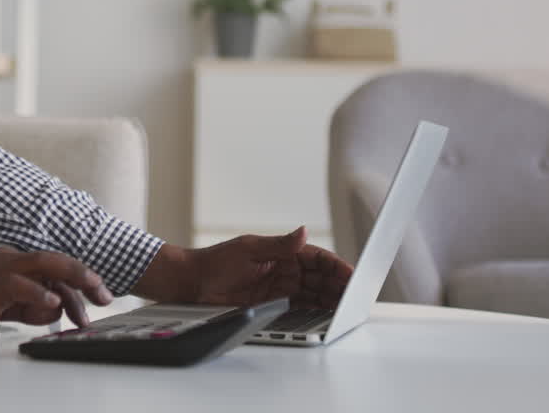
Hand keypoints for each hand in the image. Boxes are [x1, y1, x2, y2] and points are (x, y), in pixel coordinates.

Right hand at [0, 247, 113, 343]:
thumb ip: (22, 306)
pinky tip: (53, 306)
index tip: (95, 300)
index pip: (53, 268)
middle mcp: (7, 260)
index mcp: (9, 263)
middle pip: (57, 261)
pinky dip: (39, 295)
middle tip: (106, 298)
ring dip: (73, 285)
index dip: (78, 282)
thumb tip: (50, 311)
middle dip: (87, 278)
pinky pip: (20, 286)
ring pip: (46, 266)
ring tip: (90, 304)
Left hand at [133, 226, 352, 308]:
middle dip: (339, 286)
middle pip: (320, 278)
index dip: (337, 267)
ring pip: (314, 294)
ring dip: (331, 300)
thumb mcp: (248, 249)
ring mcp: (280, 288)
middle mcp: (284, 269)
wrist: (192, 284)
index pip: (318, 258)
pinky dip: (316, 312)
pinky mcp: (273, 304)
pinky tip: (328, 316)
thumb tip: (303, 232)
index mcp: (282, 252)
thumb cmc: (214, 262)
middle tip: (356, 297)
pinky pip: (301, 308)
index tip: (352, 275)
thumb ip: (279, 245)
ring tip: (348, 309)